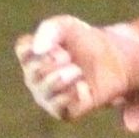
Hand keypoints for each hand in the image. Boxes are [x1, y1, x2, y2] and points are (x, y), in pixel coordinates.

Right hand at [14, 16, 138, 131]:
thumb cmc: (86, 42)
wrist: (115, 60)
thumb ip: (49, 29)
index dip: (44, 47)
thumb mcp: (68, 26)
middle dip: (55, 63)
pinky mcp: (62, 111)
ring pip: (44, 91)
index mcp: (31, 56)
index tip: (61, 47)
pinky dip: (72, 94)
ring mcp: (46, 96)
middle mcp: (34, 78)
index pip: (24, 50)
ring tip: (78, 71)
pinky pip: (58, 108)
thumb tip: (38, 49)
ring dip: (63, 78)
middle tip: (71, 58)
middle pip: (34, 71)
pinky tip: (83, 86)